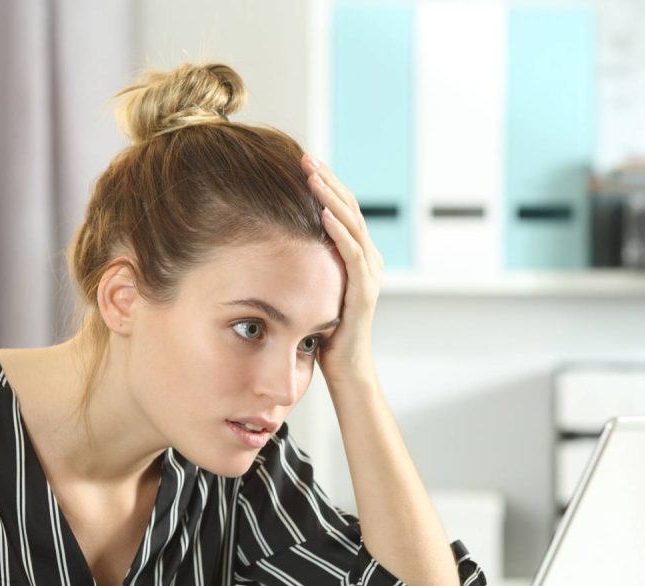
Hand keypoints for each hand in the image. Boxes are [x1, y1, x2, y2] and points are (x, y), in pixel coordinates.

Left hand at [301, 152, 382, 384]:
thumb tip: (273, 242)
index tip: (303, 162)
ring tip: (313, 176)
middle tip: (306, 158)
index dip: (326, 184)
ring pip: (353, 224)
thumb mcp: (312, 288)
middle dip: (327, 181)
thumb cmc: (324, 333)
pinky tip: (324, 213)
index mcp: (358, 255)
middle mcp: (369, 259)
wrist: (344, 369)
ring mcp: (370, 274)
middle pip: (350, 208)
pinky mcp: (364, 291)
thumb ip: (305, 265)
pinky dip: (339, 231)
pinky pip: (353, 254)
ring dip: (332, 197)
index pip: (343, 209)